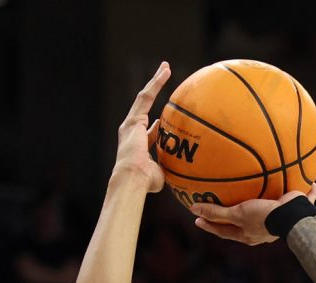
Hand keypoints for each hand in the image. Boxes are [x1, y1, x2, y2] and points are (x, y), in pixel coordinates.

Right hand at [115, 63, 171, 193]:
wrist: (132, 178)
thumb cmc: (146, 182)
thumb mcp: (161, 174)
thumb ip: (169, 169)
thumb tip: (184, 174)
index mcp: (138, 147)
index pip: (149, 133)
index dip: (156, 128)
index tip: (163, 123)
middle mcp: (131, 132)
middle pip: (144, 108)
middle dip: (154, 93)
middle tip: (163, 80)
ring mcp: (131, 124)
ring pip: (144, 97)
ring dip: (155, 82)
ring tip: (165, 68)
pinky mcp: (133, 119)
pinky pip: (146, 96)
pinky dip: (156, 83)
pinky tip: (165, 72)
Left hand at [191, 185, 315, 245]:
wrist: (291, 218)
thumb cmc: (264, 217)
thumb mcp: (238, 214)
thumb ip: (217, 213)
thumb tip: (193, 210)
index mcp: (248, 234)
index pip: (224, 232)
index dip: (210, 226)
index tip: (197, 220)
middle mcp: (262, 230)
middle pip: (242, 224)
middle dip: (232, 217)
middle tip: (219, 208)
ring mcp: (278, 221)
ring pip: (269, 211)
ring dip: (264, 203)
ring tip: (258, 194)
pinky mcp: (296, 210)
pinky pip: (301, 198)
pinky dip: (307, 191)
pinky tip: (312, 182)